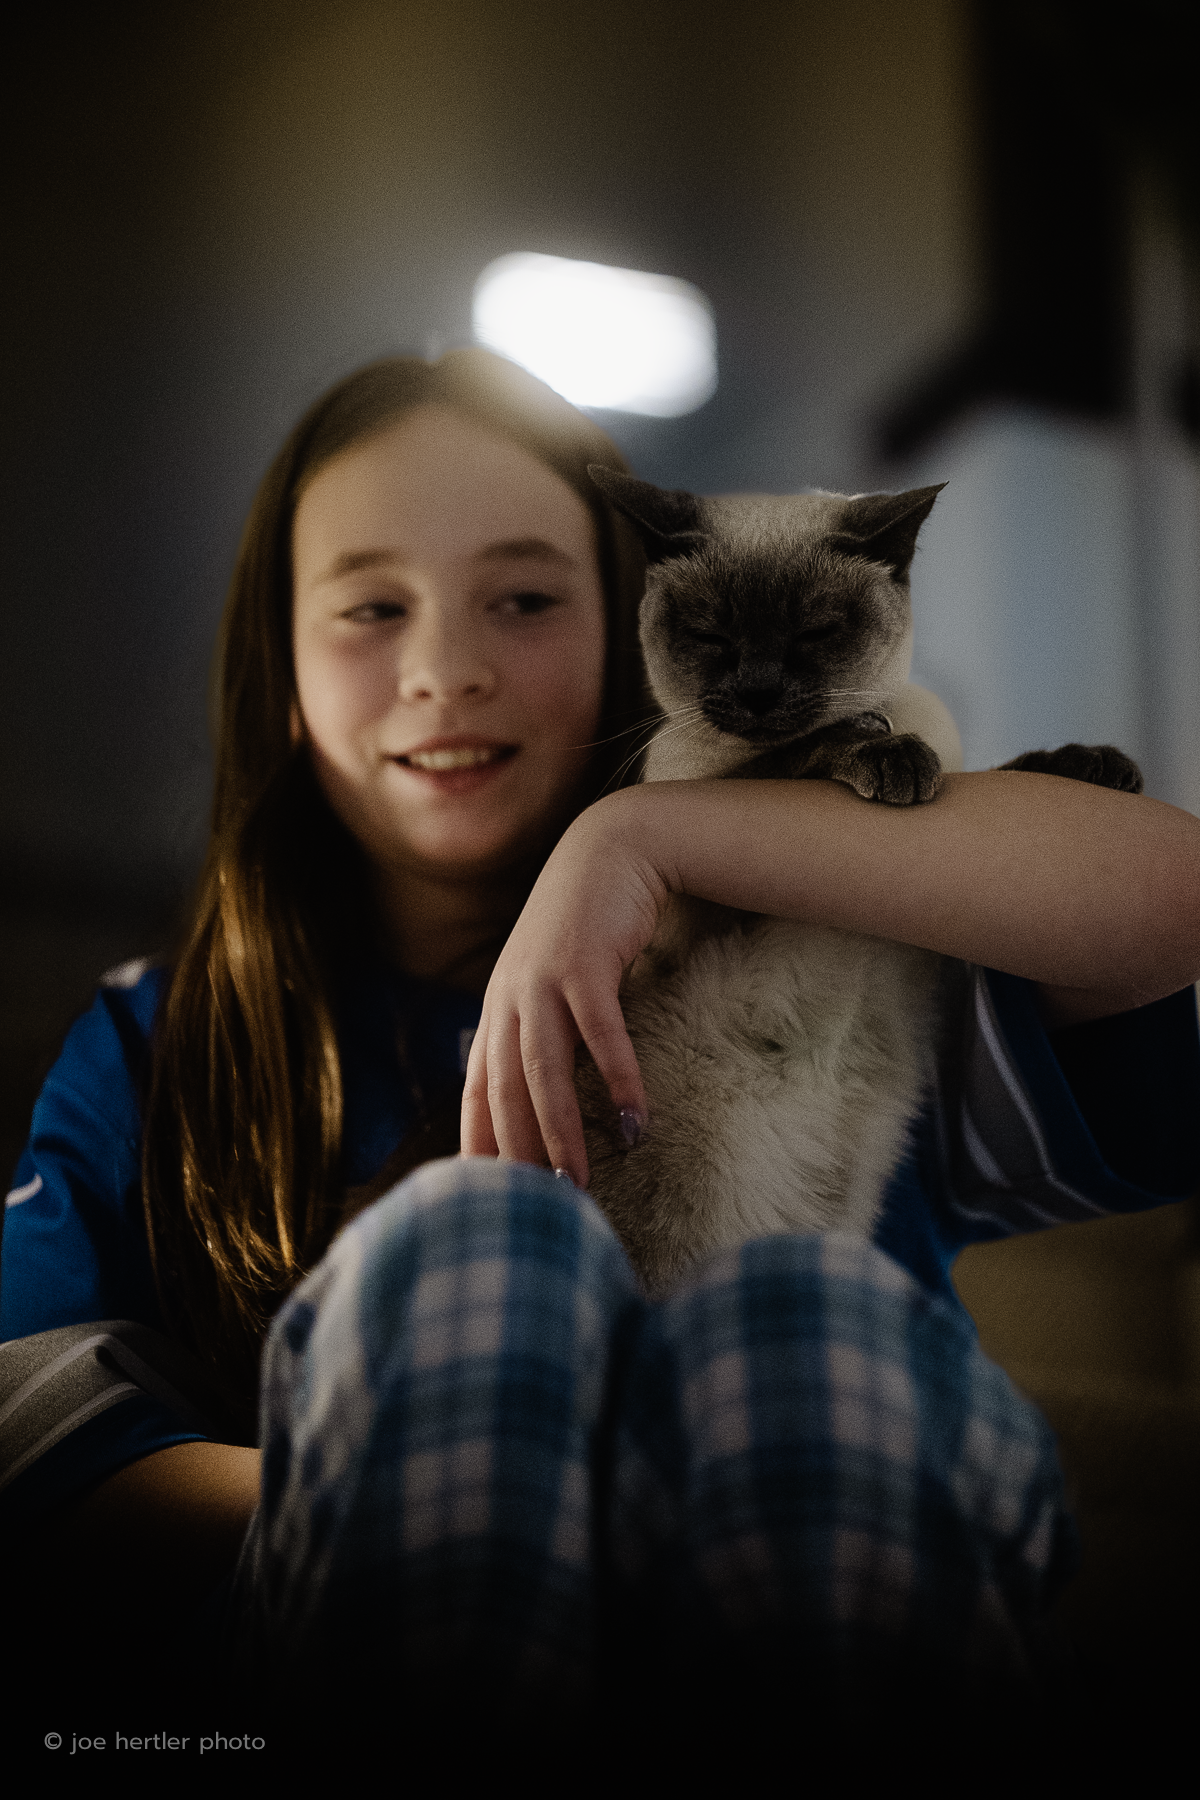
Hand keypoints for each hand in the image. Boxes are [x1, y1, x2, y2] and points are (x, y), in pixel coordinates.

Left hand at [461, 797, 662, 1185]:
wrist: (611, 849)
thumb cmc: (587, 925)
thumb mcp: (551, 981)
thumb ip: (542, 1031)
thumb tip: (542, 1097)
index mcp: (498, 1010)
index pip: (476, 1091)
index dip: (478, 1146)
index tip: (487, 1202)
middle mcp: (508, 999)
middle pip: (503, 1092)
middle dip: (516, 1156)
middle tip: (535, 1214)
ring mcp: (542, 980)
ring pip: (542, 1072)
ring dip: (559, 1132)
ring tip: (576, 1185)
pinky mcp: (584, 964)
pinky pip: (600, 1036)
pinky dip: (617, 1081)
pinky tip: (635, 1122)